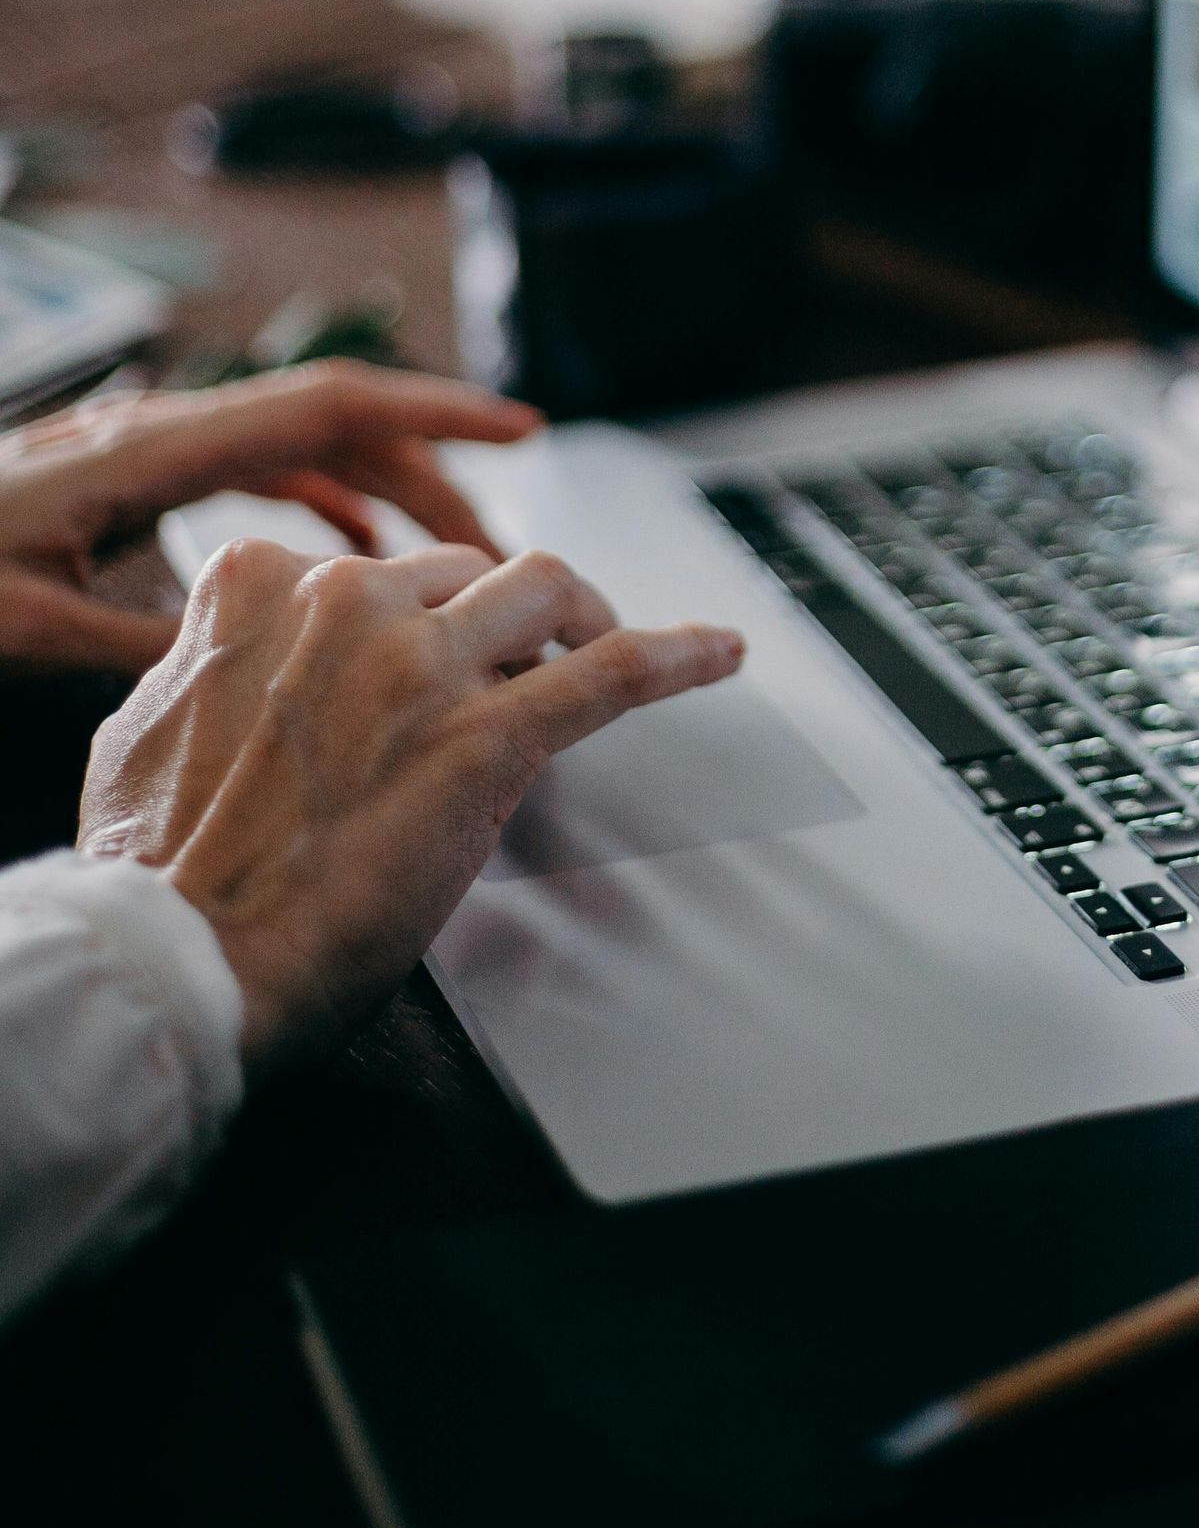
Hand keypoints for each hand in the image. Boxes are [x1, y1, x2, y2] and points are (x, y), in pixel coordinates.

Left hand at [0, 361, 543, 678]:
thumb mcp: (33, 632)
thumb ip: (150, 641)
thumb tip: (267, 661)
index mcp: (155, 451)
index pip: (328, 407)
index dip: (436, 412)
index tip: (524, 428)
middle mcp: (161, 432)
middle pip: (335, 425)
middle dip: (433, 473)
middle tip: (506, 552)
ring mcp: (148, 452)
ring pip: (301, 450)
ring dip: (385, 495)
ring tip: (453, 565)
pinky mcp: (130, 483)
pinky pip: (255, 474)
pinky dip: (322, 506)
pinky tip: (353, 559)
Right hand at [79, 537, 744, 1064]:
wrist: (184, 961)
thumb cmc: (160, 873)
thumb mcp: (149, 726)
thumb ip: (215, 666)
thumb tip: (240, 664)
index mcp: (255, 586)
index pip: (371, 567)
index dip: (408, 618)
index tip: (422, 654)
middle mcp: (346, 602)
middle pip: (466, 573)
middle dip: (497, 621)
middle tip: (516, 673)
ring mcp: (422, 665)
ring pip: (545, 589)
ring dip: (582, 617)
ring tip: (606, 645)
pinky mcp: (487, 739)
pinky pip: (611, 673)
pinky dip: (678, 653)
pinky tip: (721, 650)